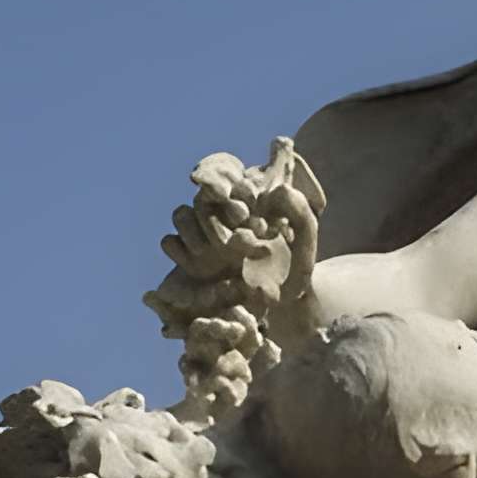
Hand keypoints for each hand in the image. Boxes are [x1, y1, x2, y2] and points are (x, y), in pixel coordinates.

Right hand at [144, 137, 325, 335]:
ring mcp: (202, 235)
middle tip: (238, 236)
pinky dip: (181, 252)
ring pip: (181, 214)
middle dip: (215, 214)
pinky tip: (199, 266)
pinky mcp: (187, 260)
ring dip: (197, 230)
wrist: (283, 309)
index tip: (221, 191)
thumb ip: (299, 209)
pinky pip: (169, 242)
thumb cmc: (298, 269)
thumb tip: (278, 191)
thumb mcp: (307, 236)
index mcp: (247, 198)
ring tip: (219, 253)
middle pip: (200, 196)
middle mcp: (221, 213)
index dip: (216, 174)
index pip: (221, 169)